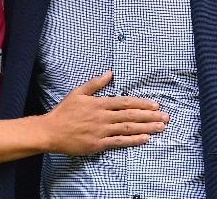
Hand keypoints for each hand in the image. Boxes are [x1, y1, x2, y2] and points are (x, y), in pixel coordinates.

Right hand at [41, 71, 168, 154]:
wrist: (51, 131)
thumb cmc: (64, 112)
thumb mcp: (78, 93)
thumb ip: (95, 83)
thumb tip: (109, 73)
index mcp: (99, 103)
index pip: (125, 102)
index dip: (142, 103)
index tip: (155, 105)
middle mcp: (103, 117)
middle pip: (131, 115)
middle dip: (150, 116)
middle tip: (166, 117)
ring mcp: (101, 131)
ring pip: (128, 128)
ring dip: (146, 127)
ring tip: (161, 127)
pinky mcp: (98, 144)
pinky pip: (119, 142)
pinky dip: (133, 140)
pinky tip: (145, 138)